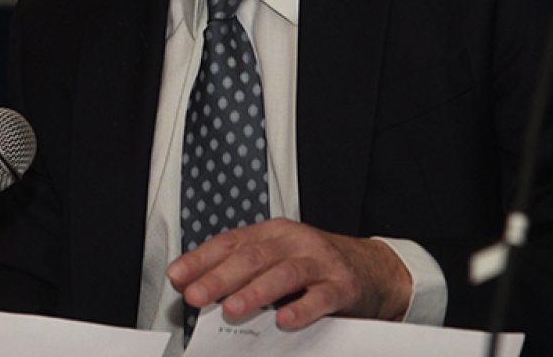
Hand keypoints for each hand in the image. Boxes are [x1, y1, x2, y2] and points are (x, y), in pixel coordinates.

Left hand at [166, 218, 411, 329]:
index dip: (202, 258)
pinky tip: (285, 320)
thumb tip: (199, 286)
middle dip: (220, 277)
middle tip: (195, 296)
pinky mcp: (343, 285)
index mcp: (274, 232)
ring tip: (232, 308)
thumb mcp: (279, 258)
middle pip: (253, 256)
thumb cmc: (317, 266)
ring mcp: (320, 261)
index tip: (177, 276)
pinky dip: (302, 308)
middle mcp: (295, 241)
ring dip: (255, 292)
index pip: (231, 242)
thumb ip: (245, 269)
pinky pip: (321, 297)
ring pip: (284, 273)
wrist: (374, 268)